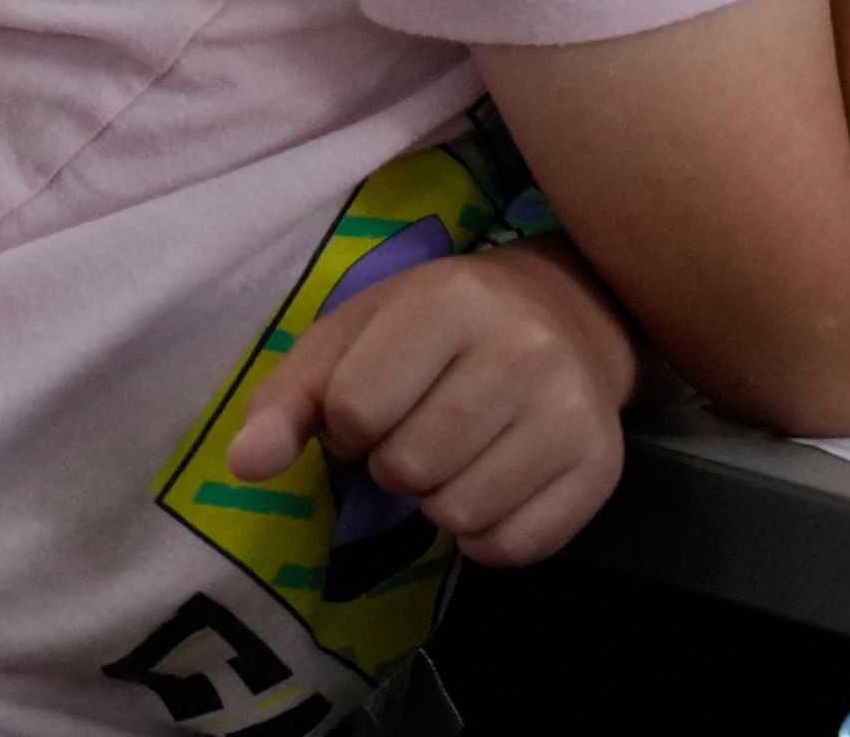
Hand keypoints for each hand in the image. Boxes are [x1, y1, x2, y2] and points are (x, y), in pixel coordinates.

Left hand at [222, 238, 638, 566]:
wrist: (572, 312)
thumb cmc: (439, 328)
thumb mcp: (355, 336)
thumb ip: (289, 398)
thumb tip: (247, 466)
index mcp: (454, 301)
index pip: (355, 410)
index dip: (347, 425)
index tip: (377, 403)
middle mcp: (526, 350)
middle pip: (407, 469)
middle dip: (396, 463)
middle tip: (424, 428)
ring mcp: (573, 410)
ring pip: (458, 513)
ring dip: (441, 499)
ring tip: (462, 453)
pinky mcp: (602, 467)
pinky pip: (511, 548)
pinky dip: (488, 533)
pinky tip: (499, 482)